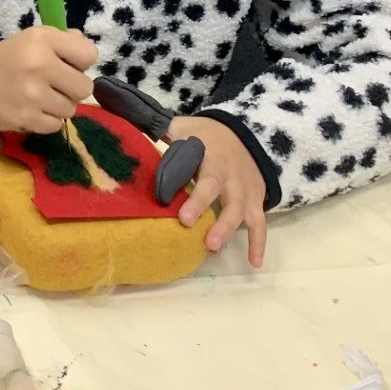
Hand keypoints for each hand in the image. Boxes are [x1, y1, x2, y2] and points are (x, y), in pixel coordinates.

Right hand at [0, 26, 98, 133]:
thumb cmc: (1, 60)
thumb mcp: (29, 40)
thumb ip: (62, 41)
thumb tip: (87, 52)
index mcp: (41, 39)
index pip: (89, 54)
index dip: (80, 62)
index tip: (64, 64)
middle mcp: (39, 63)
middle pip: (84, 87)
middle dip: (71, 88)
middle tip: (52, 86)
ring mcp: (32, 93)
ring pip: (71, 109)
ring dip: (57, 106)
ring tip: (37, 99)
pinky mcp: (25, 117)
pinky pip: (56, 125)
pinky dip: (46, 121)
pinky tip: (30, 111)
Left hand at [170, 116, 267, 266]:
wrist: (245, 135)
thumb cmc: (206, 136)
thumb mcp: (185, 127)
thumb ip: (161, 130)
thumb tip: (130, 127)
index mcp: (213, 160)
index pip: (205, 179)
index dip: (196, 199)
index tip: (183, 217)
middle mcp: (232, 177)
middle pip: (226, 198)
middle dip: (214, 217)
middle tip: (198, 234)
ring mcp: (246, 191)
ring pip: (243, 213)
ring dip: (229, 230)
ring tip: (212, 248)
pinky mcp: (256, 202)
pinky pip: (260, 223)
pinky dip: (259, 243)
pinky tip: (254, 263)